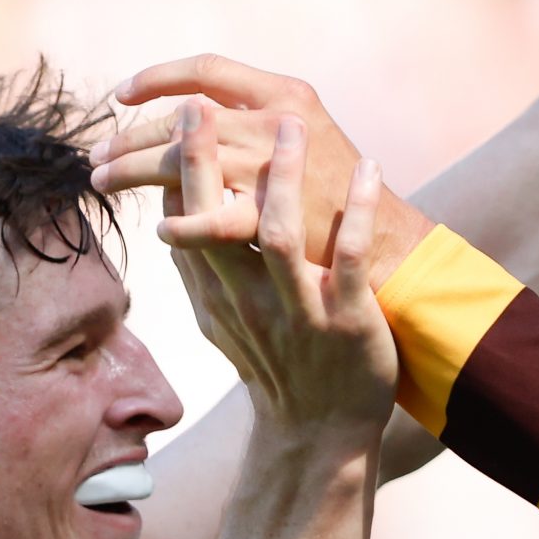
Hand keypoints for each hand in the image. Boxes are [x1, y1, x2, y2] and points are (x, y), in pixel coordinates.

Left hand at [92, 56, 432, 284]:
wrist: (381, 235)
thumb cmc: (336, 185)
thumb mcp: (302, 132)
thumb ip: (253, 118)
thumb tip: (189, 113)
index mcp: (284, 92)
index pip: (206, 69)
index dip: (158, 77)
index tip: (122, 96)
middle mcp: (274, 121)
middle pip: (182, 119)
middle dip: (131, 135)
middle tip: (97, 153)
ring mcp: (270, 167)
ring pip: (181, 163)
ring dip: (132, 172)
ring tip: (102, 182)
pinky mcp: (271, 215)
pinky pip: (211, 218)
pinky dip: (181, 224)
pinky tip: (157, 229)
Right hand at [158, 103, 400, 429]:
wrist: (319, 433)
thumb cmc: (275, 367)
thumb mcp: (222, 323)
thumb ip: (200, 271)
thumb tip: (169, 217)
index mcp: (217, 294)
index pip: (184, 221)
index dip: (175, 167)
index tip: (175, 113)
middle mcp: (248, 298)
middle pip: (213, 221)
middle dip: (202, 161)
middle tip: (198, 105)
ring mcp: (298, 309)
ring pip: (277, 233)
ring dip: (281, 176)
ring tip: (290, 124)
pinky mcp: (345, 320)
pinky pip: (348, 258)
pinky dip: (357, 211)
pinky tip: (369, 168)